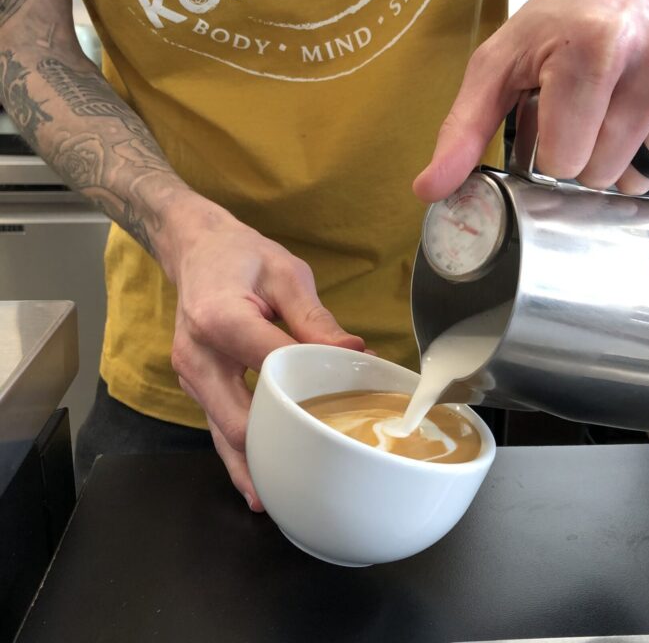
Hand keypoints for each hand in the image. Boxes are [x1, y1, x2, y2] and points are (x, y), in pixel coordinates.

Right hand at [161, 196, 364, 510]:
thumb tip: (355, 352)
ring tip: (287, 500)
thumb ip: (315, 317)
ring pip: (223, 435)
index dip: (310, 388)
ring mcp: (192, 377)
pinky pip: (218, 427)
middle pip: (238, 421)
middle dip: (277, 450)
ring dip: (254, 466)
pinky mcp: (195, 386)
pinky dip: (240, 454)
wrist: (195, 250)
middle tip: (319, 476)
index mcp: (220, 319)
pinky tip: (259, 482)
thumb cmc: (241, 256)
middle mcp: (198, 357)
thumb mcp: (285, 273)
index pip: (270, 366)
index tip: (349, 402)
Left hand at [413, 0, 648, 201]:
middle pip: (601, 175)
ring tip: (608, 116)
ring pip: (640, 178)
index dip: (548, 152)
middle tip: (579, 118)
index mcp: (591, 49)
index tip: (549, 121)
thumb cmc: (554, 25)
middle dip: (581, 159)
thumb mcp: (496, 67)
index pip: (564, 162)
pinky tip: (639, 123)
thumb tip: (430, 189)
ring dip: (616, 161)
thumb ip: (462, 131)